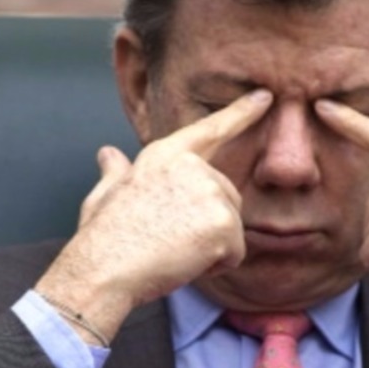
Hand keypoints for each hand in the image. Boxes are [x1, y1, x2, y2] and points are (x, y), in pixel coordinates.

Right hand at [35, 89, 272, 342]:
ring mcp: (211, 192)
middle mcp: (193, 166)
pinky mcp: (224, 224)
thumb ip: (116, 171)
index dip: (241, 112)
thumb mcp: (104, 194)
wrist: (103, 271)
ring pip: (231, 226)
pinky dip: (216, 265)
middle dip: (207, 222)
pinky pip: (235, 252)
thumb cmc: (103, 237)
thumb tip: (108, 155)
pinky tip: (185, 263)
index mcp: (166, 154)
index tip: (265, 96)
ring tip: (172, 250)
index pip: (210, 129)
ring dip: (210, 246)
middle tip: (168, 237)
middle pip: (226, 195)